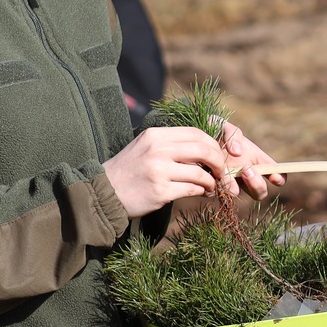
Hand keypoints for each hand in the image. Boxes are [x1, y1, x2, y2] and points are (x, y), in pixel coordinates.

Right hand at [102, 125, 228, 217]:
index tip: (218, 155)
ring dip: (212, 181)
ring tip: (212, 186)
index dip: (213, 144)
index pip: (196, 133)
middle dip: (219, 162)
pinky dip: (202, 192)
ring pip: (200, 173)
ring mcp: (158, 171)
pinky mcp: (160, 191)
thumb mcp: (146, 147)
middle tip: (222, 172)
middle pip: (203, 150)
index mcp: (156, 135)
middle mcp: (157, 150)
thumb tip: (204, 148)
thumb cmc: (129, 170)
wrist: (104, 192)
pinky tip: (202, 193)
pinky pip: (192, 189)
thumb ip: (171, 145)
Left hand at [215, 121, 285, 200]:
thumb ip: (232, 133)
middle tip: (246, 169)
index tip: (275, 177)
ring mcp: (230, 183)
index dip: (280, 178)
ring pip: (240, 195)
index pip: (275, 173)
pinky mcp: (214, 188)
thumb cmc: (210, 130)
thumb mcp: (222, 125)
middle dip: (257, 184)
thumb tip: (237, 152)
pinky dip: (217, 187)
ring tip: (227, 172)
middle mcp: (245, 175)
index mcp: (255, 159)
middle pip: (260, 192)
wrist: (189, 140)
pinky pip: (219, 194)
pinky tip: (211, 175)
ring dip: (236, 186)